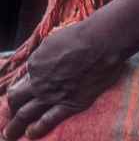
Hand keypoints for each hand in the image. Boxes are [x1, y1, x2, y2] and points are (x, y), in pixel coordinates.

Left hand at [1, 22, 122, 139]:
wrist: (101, 42)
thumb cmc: (81, 36)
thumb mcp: (55, 40)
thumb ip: (44, 55)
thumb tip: (41, 62)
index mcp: (35, 63)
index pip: (21, 80)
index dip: (21, 86)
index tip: (23, 91)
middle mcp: (38, 82)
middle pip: (16, 99)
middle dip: (10, 109)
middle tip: (8, 116)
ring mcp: (51, 95)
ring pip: (24, 115)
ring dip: (14, 127)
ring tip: (9, 134)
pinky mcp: (68, 105)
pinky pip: (47, 121)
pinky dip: (36, 129)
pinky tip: (30, 133)